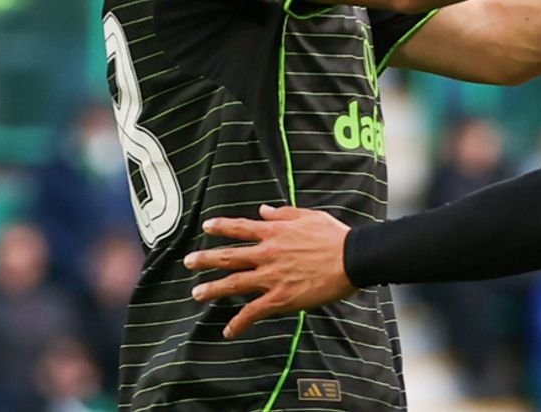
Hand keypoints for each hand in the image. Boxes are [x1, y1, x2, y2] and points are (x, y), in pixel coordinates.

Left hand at [184, 205, 357, 337]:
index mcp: (275, 233)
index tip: (207, 227)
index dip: (222, 227)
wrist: (351, 258)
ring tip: (197, 294)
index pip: (241, 228)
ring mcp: (272, 277)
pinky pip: (254, 312)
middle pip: (230, 256)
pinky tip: (228, 331)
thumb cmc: (335, 236)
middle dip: (206, 259)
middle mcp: (268, 254)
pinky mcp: (280, 298)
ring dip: (213, 289)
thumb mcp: (309, 216)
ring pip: (234, 283)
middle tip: (188, 261)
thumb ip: (284, 214)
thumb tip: (264, 210)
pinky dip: (239, 322)